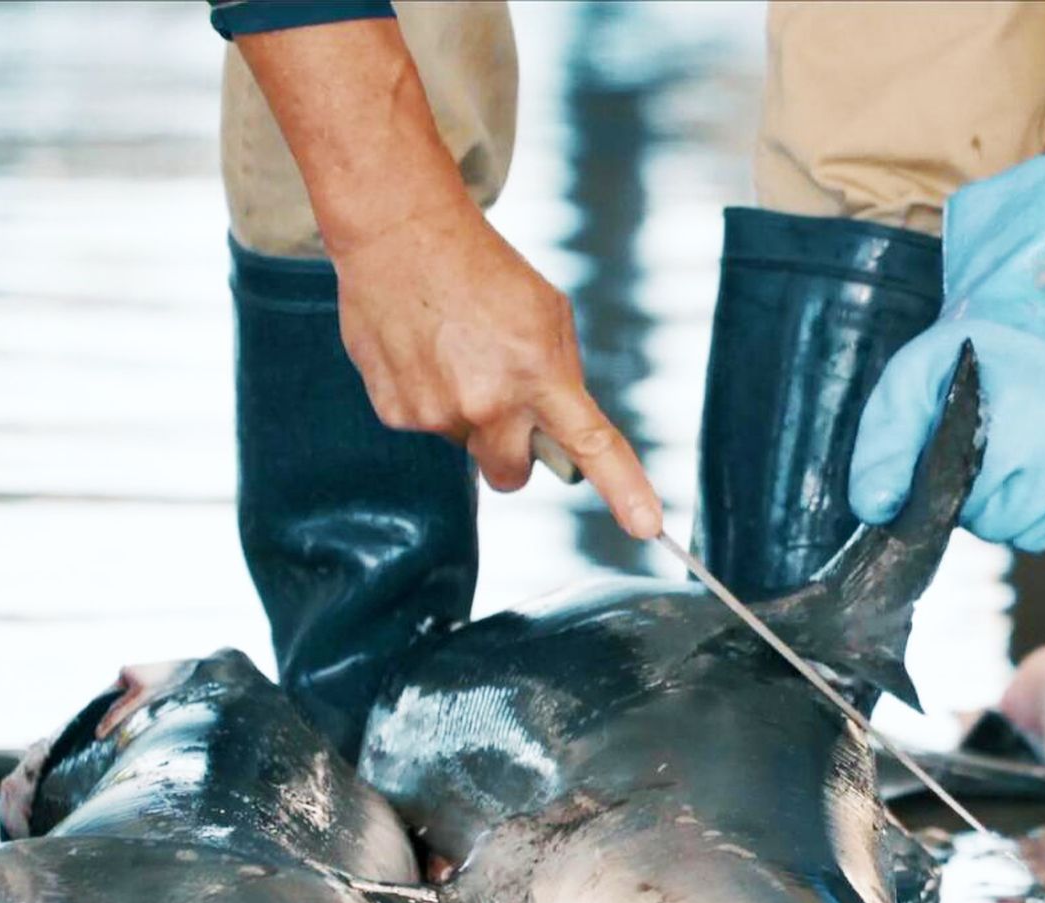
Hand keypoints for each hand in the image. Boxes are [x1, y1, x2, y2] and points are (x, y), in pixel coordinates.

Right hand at [333, 203, 661, 538]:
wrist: (400, 234)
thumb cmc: (482, 269)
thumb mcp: (547, 314)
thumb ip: (559, 376)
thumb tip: (556, 427)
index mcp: (539, 374)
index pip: (591, 445)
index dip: (624, 490)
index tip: (648, 526)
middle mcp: (488, 404)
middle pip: (512, 474)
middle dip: (512, 453)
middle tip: (501, 405)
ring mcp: (438, 413)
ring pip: (466, 447)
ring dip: (467, 417)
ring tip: (454, 356)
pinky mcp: (397, 412)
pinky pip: (427, 427)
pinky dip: (428, 398)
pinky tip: (423, 353)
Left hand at [852, 317, 1044, 550]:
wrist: (1039, 322)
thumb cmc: (964, 361)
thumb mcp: (907, 385)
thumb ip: (883, 448)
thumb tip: (876, 508)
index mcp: (1019, 424)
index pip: (976, 513)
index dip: (955, 496)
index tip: (957, 459)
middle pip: (1011, 528)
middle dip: (987, 506)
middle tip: (983, 460)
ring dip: (1020, 513)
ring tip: (1012, 463)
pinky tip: (1042, 473)